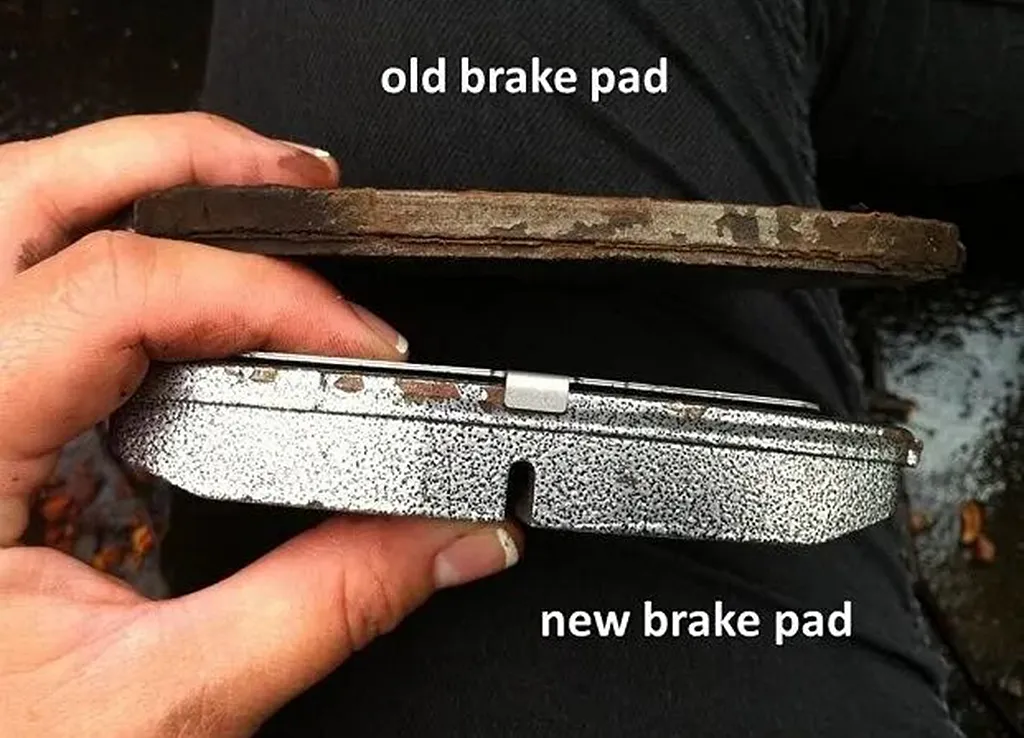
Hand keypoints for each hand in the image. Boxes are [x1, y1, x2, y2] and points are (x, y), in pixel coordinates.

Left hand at [0, 113, 520, 737]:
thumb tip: (446, 537)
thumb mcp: (160, 698)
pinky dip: (115, 252)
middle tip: (305, 180)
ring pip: (20, 216)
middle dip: (191, 162)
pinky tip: (184, 287)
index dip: (269, 297)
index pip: (120, 289)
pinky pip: (24, 281)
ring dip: (144, 186)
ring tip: (255, 198)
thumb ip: (325, 605)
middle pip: (39, 194)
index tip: (363, 341)